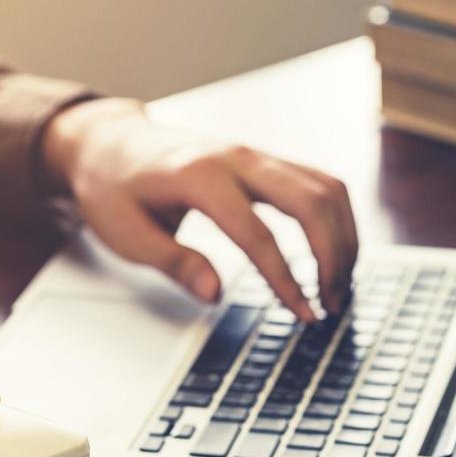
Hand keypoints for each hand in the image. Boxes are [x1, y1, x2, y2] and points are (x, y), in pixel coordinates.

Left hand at [41, 98, 357, 318]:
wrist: (111, 143)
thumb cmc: (113, 188)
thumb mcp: (124, 233)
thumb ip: (173, 262)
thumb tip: (215, 293)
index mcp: (197, 176)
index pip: (256, 232)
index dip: (284, 278)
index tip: (303, 313)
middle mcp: (236, 158)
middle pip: (310, 201)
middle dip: (333, 255)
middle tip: (333, 304)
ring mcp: (255, 155)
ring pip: (326, 187)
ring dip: (344, 238)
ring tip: (338, 287)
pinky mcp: (265, 162)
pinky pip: (318, 183)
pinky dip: (336, 220)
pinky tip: (334, 255)